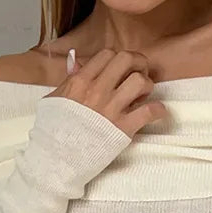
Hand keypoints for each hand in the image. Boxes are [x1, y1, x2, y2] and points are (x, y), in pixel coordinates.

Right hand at [47, 47, 169, 136]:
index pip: (108, 54)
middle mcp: (97, 91)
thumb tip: (76, 60)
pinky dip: (157, 110)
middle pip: (127, 60)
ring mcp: (111, 109)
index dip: (119, 58)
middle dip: (138, 63)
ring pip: (140, 81)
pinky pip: (150, 111)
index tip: (122, 68)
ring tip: (143, 95)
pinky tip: (155, 112)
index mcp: (80, 81)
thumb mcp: (55, 98)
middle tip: (139, 74)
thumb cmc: (53, 129)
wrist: (57, 158)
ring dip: (147, 86)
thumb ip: (68, 78)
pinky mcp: (123, 128)